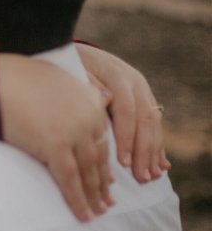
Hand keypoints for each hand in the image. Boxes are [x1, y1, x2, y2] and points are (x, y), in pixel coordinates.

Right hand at [0, 54, 111, 221]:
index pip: (101, 139)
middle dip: (102, 183)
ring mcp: (74, 132)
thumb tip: (105, 97)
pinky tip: (84, 216)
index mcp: (90, 101)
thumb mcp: (58, 79)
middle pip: (98, 157)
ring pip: (88, 172)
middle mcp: (88, 117)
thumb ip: (82, 91)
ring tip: (96, 213)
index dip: (102, 163)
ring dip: (93, 196)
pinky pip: (69, 179)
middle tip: (106, 203)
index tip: (105, 180)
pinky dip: (77, 200)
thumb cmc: (16, 77)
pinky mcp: (55, 146)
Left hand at [75, 43, 168, 181]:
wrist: (80, 53)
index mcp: (118, 76)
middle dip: (144, 151)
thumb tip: (105, 97)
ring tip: (151, 176)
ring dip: (154, 152)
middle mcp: (135, 83)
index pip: (126, 110)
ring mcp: (143, 90)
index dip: (126, 137)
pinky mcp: (145, 98)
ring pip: (154, 123)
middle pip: (145, 120)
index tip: (122, 162)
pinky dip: (157, 145)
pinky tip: (160, 165)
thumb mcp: (74, 71)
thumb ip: (88, 83)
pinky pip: (154, 124)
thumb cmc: (71, 67)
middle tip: (140, 177)